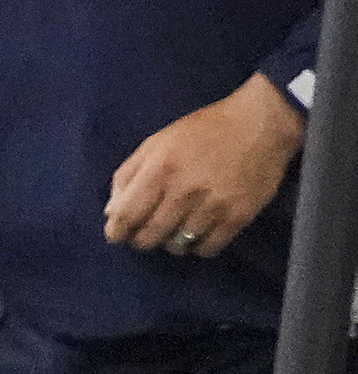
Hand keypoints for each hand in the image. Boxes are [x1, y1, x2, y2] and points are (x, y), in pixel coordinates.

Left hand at [103, 73, 300, 259]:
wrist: (261, 124)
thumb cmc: (203, 130)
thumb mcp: (156, 142)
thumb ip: (128, 175)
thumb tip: (111, 212)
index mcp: (159, 169)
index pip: (126, 216)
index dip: (117, 232)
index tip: (118, 235)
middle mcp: (184, 191)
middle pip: (149, 236)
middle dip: (141, 239)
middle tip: (147, 232)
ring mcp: (213, 206)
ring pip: (177, 246)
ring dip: (171, 242)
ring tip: (175, 229)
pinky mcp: (238, 216)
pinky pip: (208, 249)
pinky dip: (198, 247)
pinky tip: (198, 233)